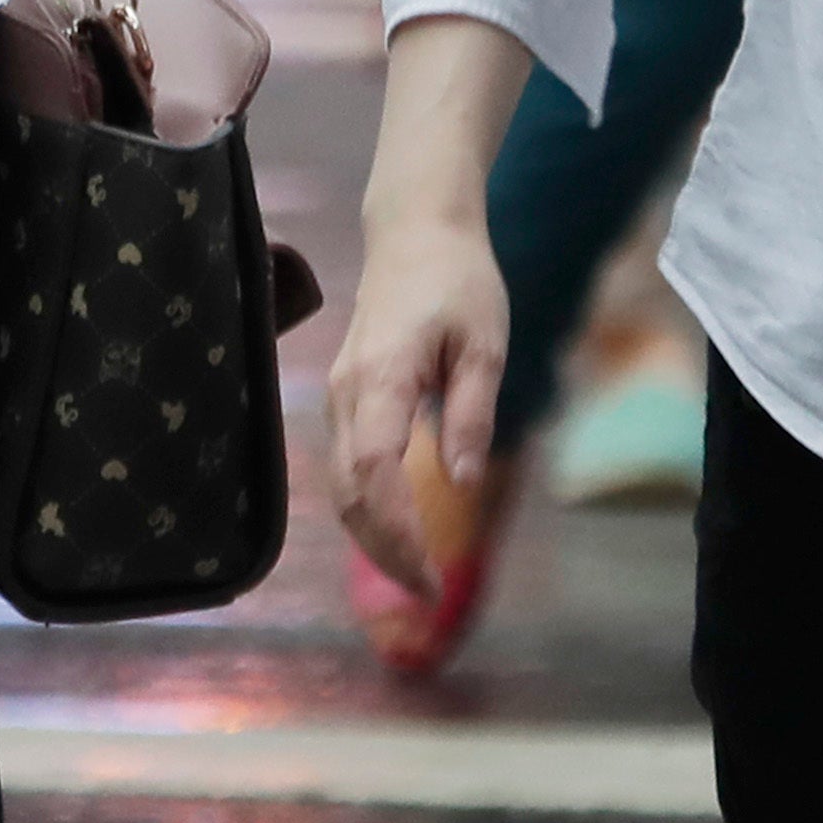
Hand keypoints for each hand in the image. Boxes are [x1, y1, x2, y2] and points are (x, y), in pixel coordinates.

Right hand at [325, 198, 511, 593]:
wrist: (416, 230)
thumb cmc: (459, 281)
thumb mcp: (485, 345)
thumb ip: (470, 415)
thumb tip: (461, 487)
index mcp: (381, 378)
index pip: (374, 473)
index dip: (396, 531)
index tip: (431, 573)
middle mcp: (346, 394)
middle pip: (349, 492)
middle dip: (384, 551)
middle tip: (430, 592)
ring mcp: (338, 396)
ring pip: (341, 485)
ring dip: (374, 536)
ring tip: (417, 573)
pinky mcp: (344, 398)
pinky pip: (346, 466)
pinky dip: (368, 508)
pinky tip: (399, 531)